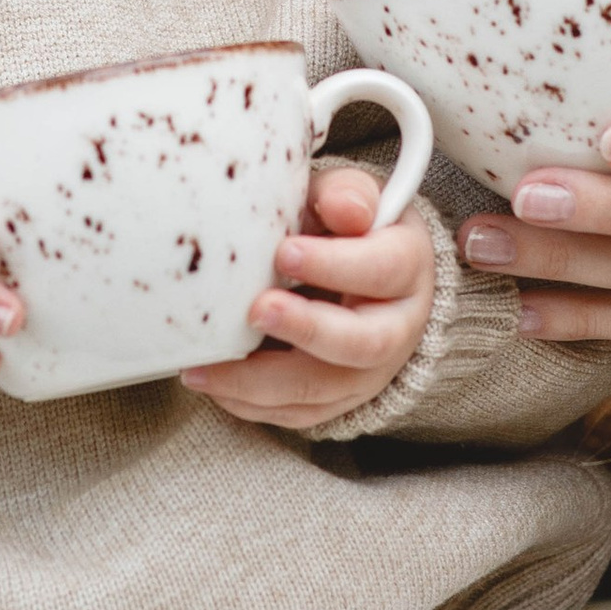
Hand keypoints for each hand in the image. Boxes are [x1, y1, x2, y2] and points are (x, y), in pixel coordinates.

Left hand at [181, 164, 432, 433]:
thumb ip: (346, 196)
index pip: (381, 269)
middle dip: (305, 330)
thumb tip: (343, 208)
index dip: (335, 264)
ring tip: (204, 366)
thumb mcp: (354, 197)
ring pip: (321, 390)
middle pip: (360, 343)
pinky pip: (296, 413)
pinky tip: (212, 382)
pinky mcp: (337, 400)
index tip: (284, 251)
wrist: (370, 275)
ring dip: (259, 381)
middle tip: (256, 310)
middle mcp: (396, 327)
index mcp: (405, 267)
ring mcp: (368, 372)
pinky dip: (250, 403)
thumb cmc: (350, 230)